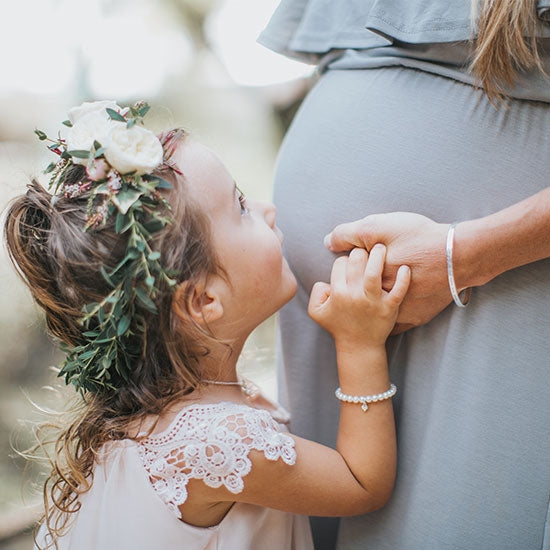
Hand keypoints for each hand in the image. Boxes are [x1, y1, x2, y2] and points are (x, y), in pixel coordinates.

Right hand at [308, 245, 409, 348]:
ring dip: (378, 255)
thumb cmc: (338, 325)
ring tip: (381, 247)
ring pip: (374, 272)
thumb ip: (316, 291)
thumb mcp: (316, 311)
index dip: (345, 259)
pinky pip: (398, 291)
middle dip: (360, 251)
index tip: (350, 263)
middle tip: (366, 250)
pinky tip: (405, 268)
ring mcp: (372, 302)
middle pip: (357, 261)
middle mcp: (354, 295)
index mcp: (337, 292)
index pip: (341, 263)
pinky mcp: (389, 308)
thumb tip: (328, 280)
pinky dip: (403, 278)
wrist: (359, 346)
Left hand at [324, 212, 451, 333]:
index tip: (358, 257)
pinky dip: (389, 316)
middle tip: (366, 274)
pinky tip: (387, 310)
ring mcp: (398, 311)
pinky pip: (396, 324)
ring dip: (370, 305)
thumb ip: (349, 234)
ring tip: (374, 291)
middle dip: (356, 286)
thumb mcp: (379, 226)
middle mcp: (380, 299)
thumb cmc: (420, 237)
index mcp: (368, 278)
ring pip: (374, 312)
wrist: (460, 254)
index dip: (350, 264)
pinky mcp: (416, 317)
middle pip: (358, 295)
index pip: (346, 273)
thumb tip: (328, 242)